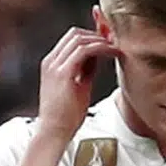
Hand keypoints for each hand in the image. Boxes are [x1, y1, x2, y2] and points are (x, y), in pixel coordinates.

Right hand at [36, 27, 116, 142]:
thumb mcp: (78, 86)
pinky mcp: (63, 73)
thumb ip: (86, 68)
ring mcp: (55, 66)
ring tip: (115, 48)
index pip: (71, 38)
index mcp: (52, 64)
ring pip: (79, 38)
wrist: (54, 131)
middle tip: (114, 42)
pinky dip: (100, 48)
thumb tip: (99, 54)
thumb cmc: (65, 115)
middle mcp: (51, 62)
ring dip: (101, 40)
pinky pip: (84, 50)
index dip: (92, 36)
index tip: (109, 40)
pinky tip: (112, 53)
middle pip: (75, 33)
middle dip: (97, 34)